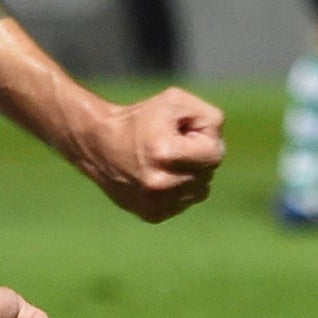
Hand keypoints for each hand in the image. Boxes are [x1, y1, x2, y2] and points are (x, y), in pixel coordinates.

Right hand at [72, 86, 226, 221]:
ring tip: (166, 160)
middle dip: (198, 155)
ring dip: (191, 173)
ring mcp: (155, 204)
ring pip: (201, 190)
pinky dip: (180, 188)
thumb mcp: (175, 102)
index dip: (204, 138)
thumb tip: (218, 145)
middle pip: (208, 172)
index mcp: (164, 154)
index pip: (214, 154)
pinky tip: (160, 175)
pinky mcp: (152, 215)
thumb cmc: (141, 119)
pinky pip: (185, 202)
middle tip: (173, 144)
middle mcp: (160, 184)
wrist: (99, 145)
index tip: (183, 132)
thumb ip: (209, 119)